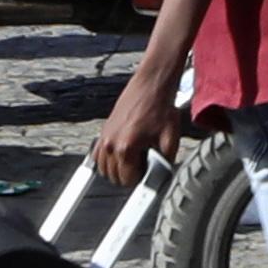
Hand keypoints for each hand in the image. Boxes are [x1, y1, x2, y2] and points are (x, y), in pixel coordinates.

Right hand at [91, 70, 182, 188]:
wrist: (151, 87)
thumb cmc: (161, 109)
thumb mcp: (170, 139)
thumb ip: (165, 163)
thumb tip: (161, 177)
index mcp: (126, 148)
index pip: (127, 181)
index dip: (140, 179)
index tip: (148, 171)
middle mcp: (110, 144)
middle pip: (114, 177)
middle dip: (129, 174)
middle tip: (144, 162)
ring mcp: (104, 138)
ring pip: (103, 168)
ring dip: (118, 168)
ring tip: (135, 157)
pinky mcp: (103, 131)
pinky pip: (97, 155)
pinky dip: (106, 159)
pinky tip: (121, 155)